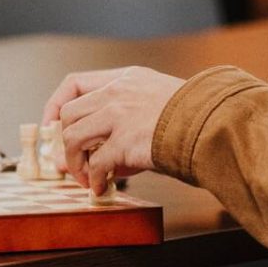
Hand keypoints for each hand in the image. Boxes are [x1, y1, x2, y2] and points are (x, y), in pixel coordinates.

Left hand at [43, 67, 184, 191]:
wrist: (216, 125)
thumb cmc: (195, 119)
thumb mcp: (157, 104)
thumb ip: (125, 122)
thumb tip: (97, 157)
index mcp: (125, 79)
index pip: (74, 83)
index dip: (55, 105)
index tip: (51, 126)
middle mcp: (118, 92)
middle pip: (68, 113)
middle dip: (62, 141)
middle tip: (70, 162)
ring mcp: (120, 115)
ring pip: (73, 137)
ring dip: (75, 163)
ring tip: (86, 178)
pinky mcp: (125, 141)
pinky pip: (96, 162)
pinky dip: (94, 179)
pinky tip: (101, 187)